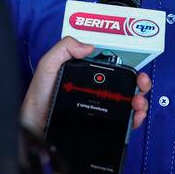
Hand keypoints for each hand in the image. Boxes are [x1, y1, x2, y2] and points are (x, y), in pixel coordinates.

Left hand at [20, 36, 151, 137]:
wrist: (33, 129)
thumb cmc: (37, 99)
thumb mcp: (48, 66)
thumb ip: (64, 49)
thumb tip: (89, 45)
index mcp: (86, 73)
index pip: (112, 65)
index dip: (128, 62)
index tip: (135, 64)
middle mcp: (95, 89)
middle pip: (125, 83)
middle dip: (140, 81)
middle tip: (141, 82)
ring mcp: (100, 107)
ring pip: (128, 101)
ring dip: (140, 99)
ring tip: (138, 102)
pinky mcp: (102, 125)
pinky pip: (123, 121)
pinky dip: (134, 119)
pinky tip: (134, 116)